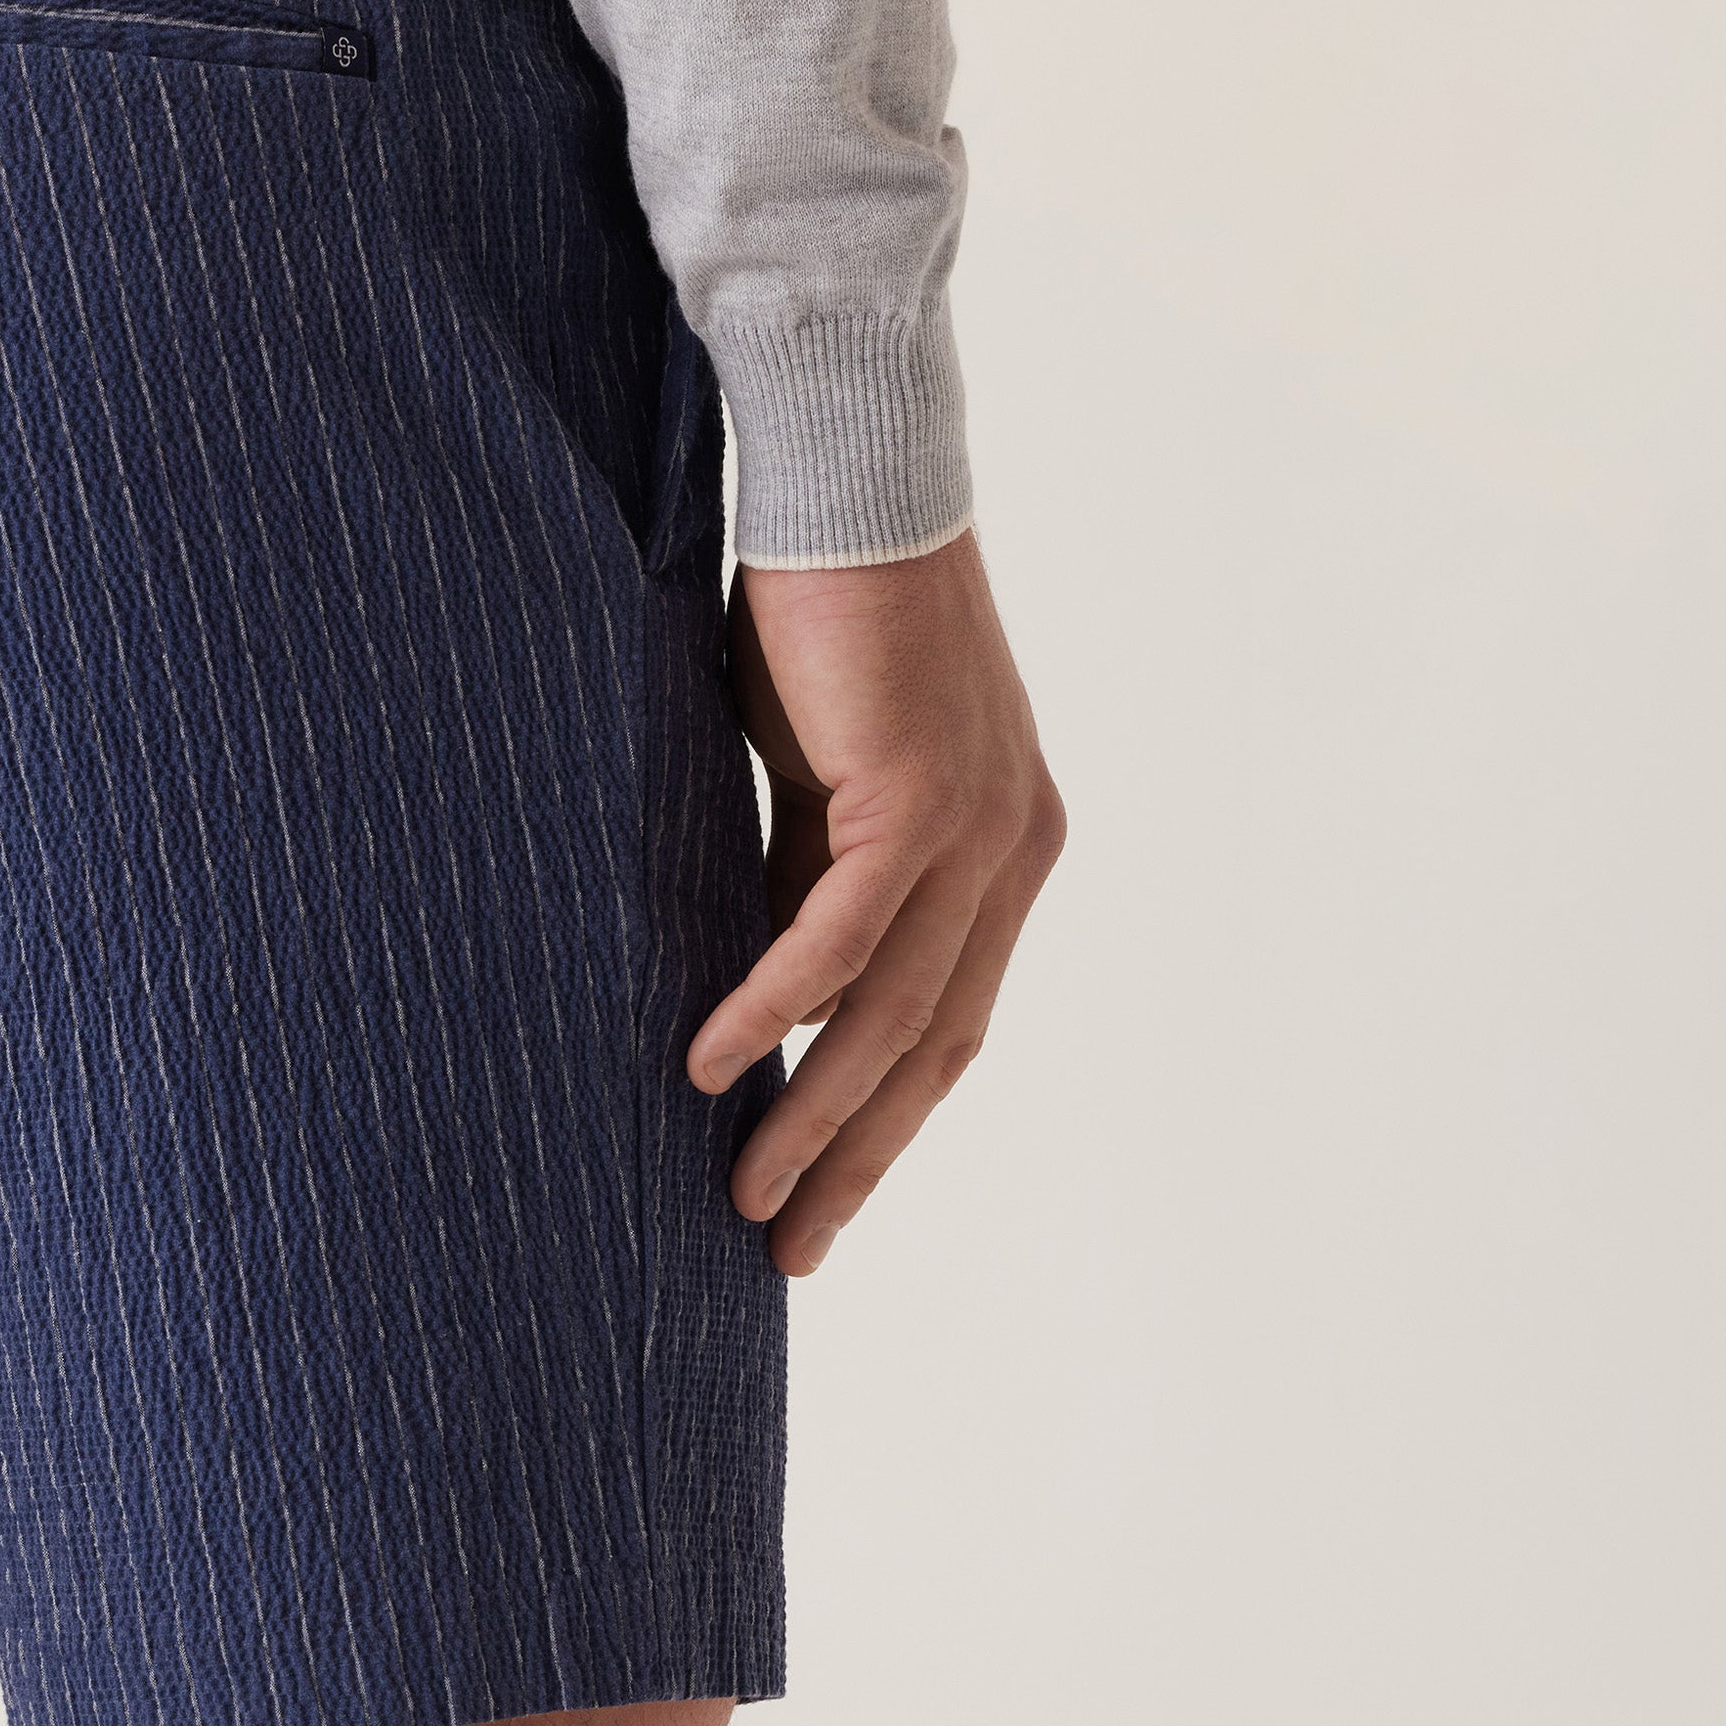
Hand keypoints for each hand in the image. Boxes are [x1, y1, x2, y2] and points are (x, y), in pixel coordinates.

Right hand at [689, 531, 1065, 1277]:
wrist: (849, 479)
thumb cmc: (822, 614)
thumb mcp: (820, 777)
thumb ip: (814, 878)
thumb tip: (772, 995)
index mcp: (1004, 850)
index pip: (948, 1021)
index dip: (884, 1120)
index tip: (817, 1196)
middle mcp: (1013, 849)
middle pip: (934, 1048)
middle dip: (856, 1158)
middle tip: (785, 1246)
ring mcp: (975, 827)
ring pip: (893, 1015)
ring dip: (812, 1114)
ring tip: (741, 1191)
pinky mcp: (915, 795)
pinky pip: (836, 940)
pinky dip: (774, 1011)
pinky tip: (712, 1066)